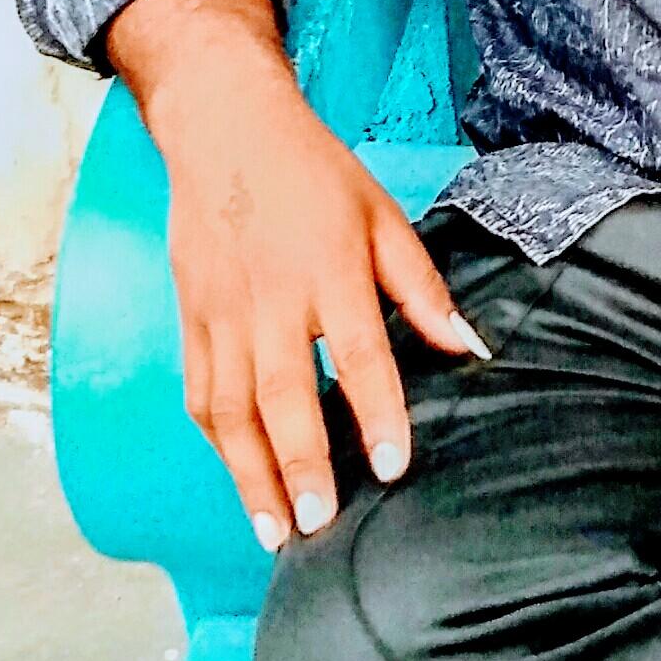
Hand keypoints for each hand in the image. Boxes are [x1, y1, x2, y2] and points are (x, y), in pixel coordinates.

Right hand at [161, 66, 488, 552]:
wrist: (224, 128)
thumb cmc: (314, 174)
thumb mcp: (383, 216)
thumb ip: (422, 287)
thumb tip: (470, 346)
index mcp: (329, 269)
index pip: (358, 354)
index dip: (378, 414)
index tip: (393, 467)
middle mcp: (270, 297)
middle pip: (283, 394)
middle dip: (301, 465)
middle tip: (319, 525)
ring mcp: (221, 311)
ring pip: (231, 408)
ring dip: (251, 475)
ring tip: (276, 531)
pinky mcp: (190, 316)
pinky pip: (199, 391)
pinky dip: (218, 441)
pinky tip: (241, 478)